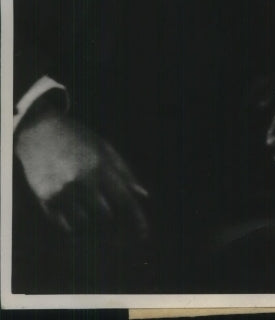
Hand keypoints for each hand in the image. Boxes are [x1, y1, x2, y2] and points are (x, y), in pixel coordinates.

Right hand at [14, 104, 148, 240]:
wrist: (39, 131)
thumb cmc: (77, 138)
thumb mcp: (104, 147)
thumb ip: (124, 171)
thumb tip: (144, 194)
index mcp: (99, 164)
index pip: (123, 198)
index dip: (136, 218)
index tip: (144, 234)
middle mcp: (81, 179)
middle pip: (105, 215)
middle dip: (112, 217)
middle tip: (111, 214)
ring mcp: (61, 190)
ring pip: (84, 222)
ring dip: (90, 219)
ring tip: (85, 200)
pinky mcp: (45, 198)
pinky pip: (64, 223)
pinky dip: (72, 221)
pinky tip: (71, 203)